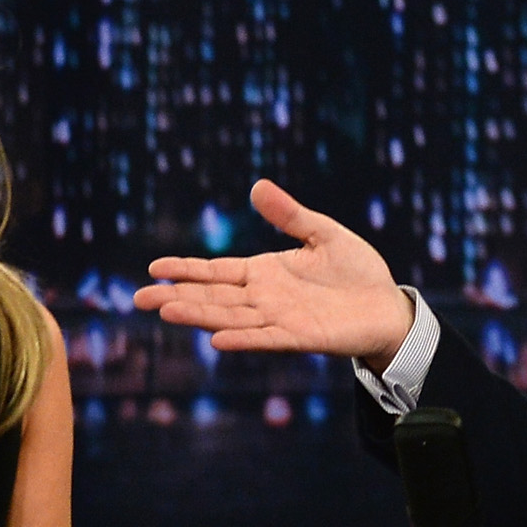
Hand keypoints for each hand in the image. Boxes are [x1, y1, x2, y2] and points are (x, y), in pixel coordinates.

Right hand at [134, 180, 413, 360]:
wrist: (387, 306)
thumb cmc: (357, 271)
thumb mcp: (323, 233)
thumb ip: (289, 215)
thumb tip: (257, 187)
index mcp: (265, 272)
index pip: (216, 271)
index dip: (186, 269)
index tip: (154, 268)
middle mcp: (264, 298)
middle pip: (213, 297)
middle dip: (177, 296)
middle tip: (139, 298)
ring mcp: (280, 319)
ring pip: (230, 317)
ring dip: (199, 315)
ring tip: (166, 311)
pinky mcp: (300, 337)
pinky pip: (265, 337)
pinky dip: (242, 338)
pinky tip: (216, 338)